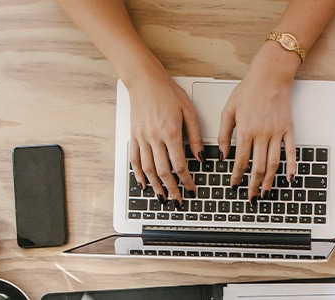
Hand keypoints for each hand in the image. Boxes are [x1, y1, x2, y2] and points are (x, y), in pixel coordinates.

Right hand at [127, 76, 200, 202]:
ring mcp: (142, 137)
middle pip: (163, 171)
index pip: (180, 164)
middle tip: (178, 200)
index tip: (191, 188)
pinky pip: (135, 159)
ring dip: (156, 186)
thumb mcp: (189, 111)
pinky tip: (144, 183)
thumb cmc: (168, 92)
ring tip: (162, 197)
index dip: (186, 180)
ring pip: (148, 169)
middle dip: (172, 189)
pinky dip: (138, 174)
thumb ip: (195, 136)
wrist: (145, 80)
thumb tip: (200, 156)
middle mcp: (154, 137)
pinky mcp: (134, 136)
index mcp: (171, 132)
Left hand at [218, 61, 298, 199]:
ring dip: (269, 181)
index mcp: (245, 130)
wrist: (270, 77)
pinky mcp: (289, 130)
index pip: (240, 160)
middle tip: (250, 196)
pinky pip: (291, 152)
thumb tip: (223, 154)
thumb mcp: (228, 110)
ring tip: (265, 192)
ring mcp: (277, 133)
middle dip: (253, 184)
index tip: (234, 184)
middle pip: (258, 167)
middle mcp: (262, 134)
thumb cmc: (248, 91)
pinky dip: (292, 167)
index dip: (237, 176)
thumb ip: (223, 134)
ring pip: (274, 163)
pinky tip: (290, 178)